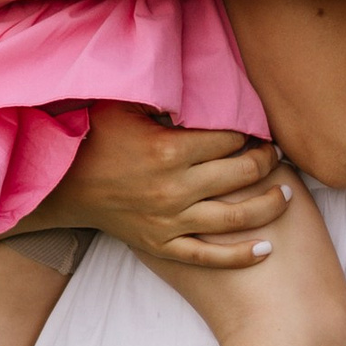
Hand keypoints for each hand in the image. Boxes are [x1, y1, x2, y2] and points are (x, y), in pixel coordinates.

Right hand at [39, 100, 292, 268]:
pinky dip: (242, 254)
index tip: (258, 129)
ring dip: (269, 204)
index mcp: (168, 150)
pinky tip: (266, 247)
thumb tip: (203, 88)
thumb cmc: (92, 137)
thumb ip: (165, 97)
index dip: (250, 131)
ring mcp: (169, 220)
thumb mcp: (123, 105)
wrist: (59, 185)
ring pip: (236, 217)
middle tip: (274, 154)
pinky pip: (210, 256)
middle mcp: (174, 188)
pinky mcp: (162, 244)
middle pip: (241, 174)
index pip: (229, 139)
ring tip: (286, 193)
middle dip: (265, 161)